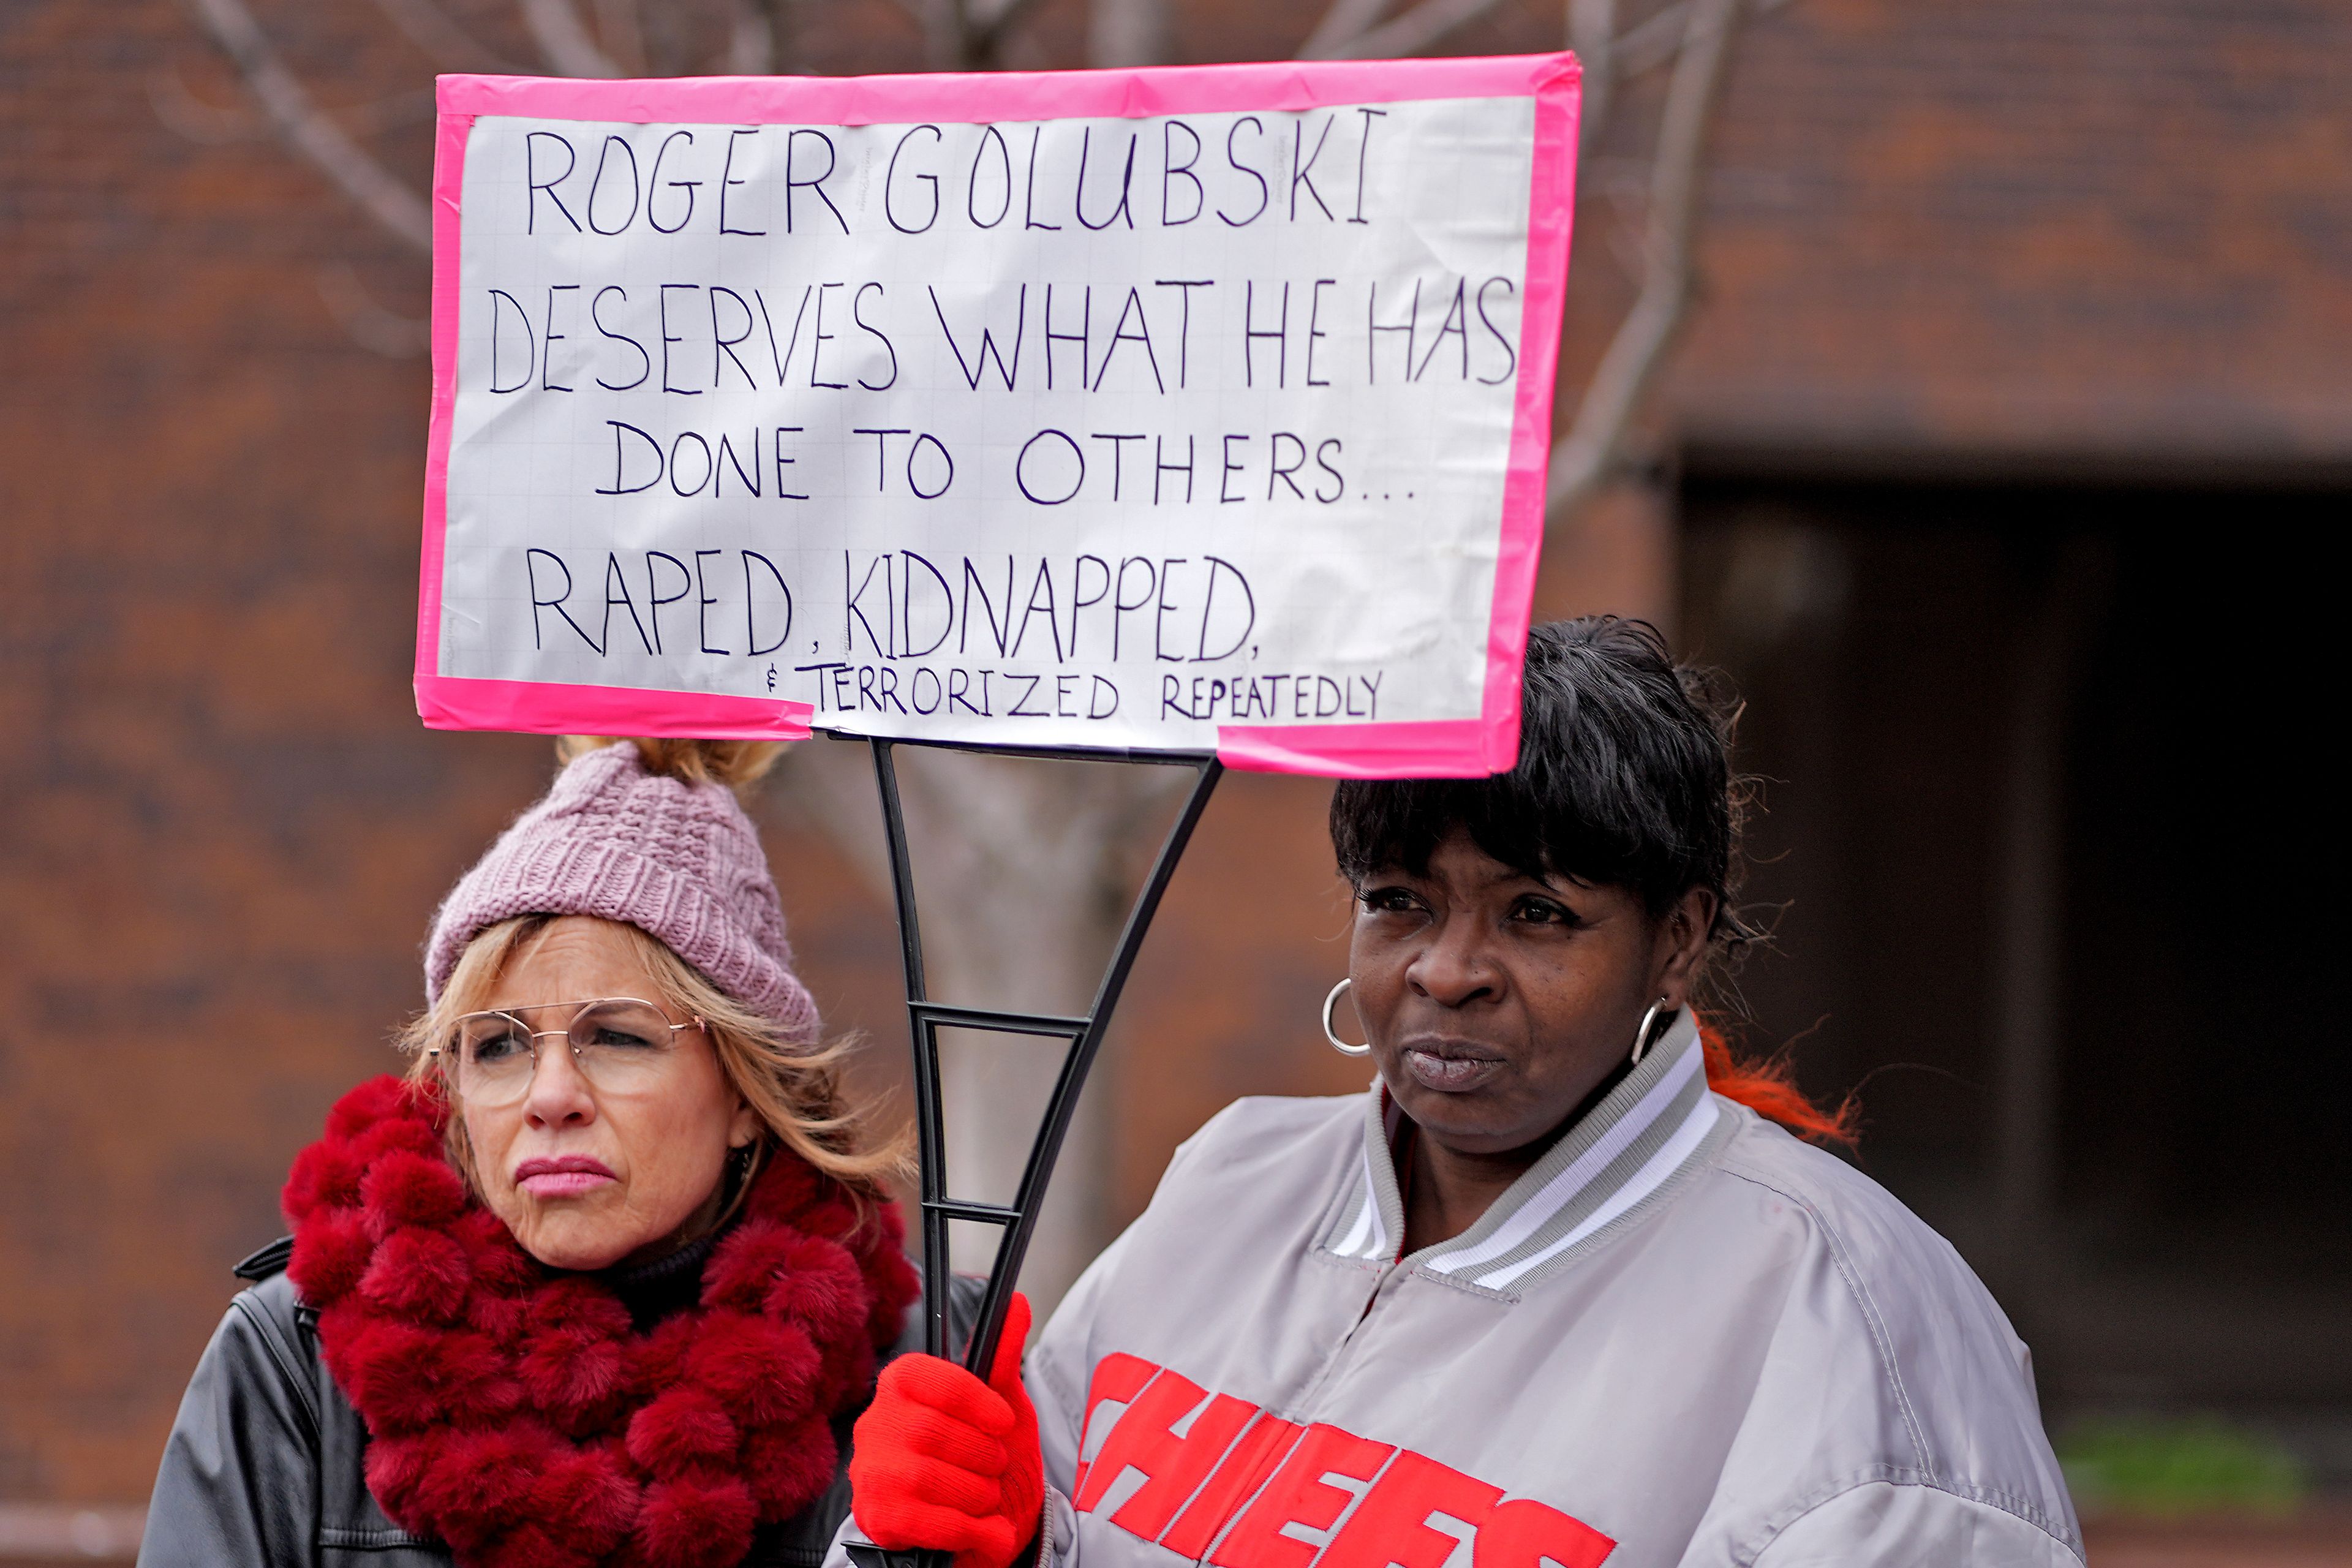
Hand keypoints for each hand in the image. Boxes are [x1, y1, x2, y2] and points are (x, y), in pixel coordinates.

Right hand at [852, 1293, 1043, 1567]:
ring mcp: (871, 1473)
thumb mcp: (1002, 1404)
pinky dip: (972, 1530)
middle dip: (982, 1456)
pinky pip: (930, 1522)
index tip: (1003, 1422)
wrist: (978, 1530)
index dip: (976, 1401)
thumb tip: (1017, 1302)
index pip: (931, 1379)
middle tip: (995, 1466)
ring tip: (988, 1497)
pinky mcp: (877, 1519)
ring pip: (929, 1479)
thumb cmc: (983, 1457)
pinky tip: (988, 1531)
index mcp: (900, 1384)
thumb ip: (1004, 1355)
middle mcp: (874, 1424)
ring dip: (979, 1494)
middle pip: (932, 1432)